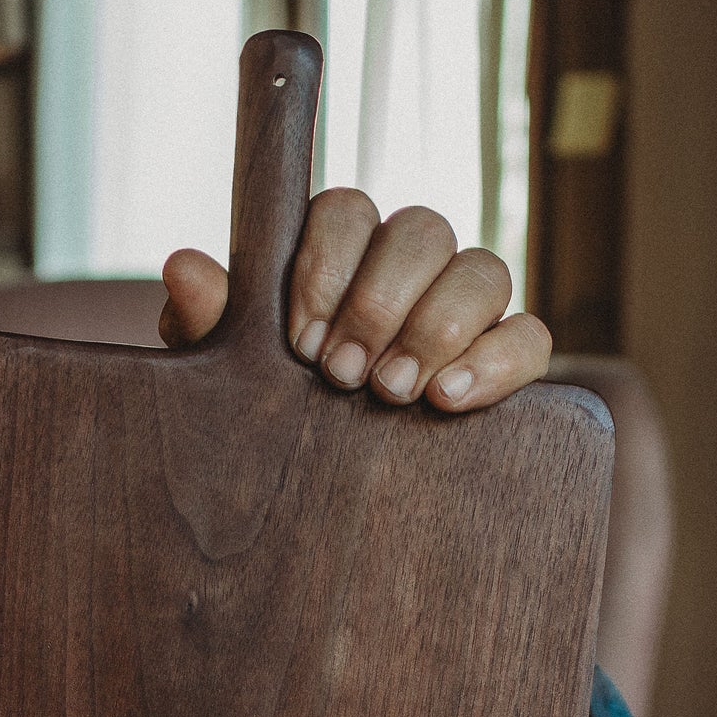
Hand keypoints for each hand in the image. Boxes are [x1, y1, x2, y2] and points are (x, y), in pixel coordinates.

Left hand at [160, 188, 549, 410]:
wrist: (312, 505)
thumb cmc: (268, 418)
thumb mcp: (230, 378)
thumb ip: (212, 323)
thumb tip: (185, 267)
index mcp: (339, 253)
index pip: (348, 210)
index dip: (327, 266)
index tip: (301, 340)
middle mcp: (409, 268)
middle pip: (423, 229)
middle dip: (380, 302)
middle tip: (343, 375)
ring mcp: (464, 310)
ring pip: (485, 269)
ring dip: (436, 329)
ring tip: (391, 393)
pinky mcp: (505, 361)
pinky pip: (531, 337)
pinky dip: (497, 361)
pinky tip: (448, 400)